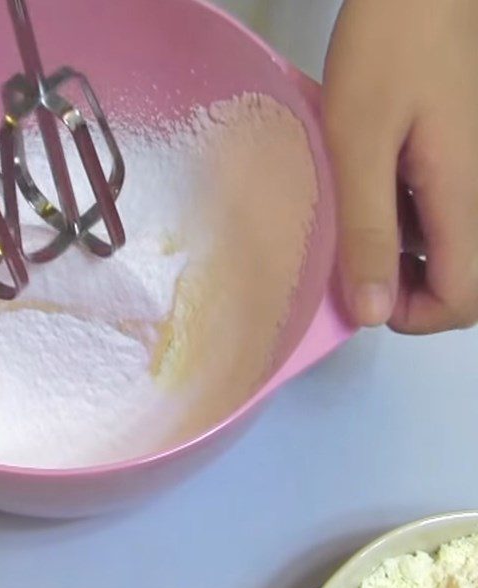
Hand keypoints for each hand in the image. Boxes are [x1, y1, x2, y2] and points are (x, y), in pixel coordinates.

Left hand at [323, 0, 477, 332]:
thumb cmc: (387, 49)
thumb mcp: (358, 144)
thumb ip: (367, 229)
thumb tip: (372, 314)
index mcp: (462, 197)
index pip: (464, 298)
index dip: (415, 317)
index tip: (361, 297)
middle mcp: (476, 194)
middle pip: (461, 280)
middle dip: (404, 291)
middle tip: (346, 261)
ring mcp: (467, 174)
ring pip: (443, 248)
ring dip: (394, 255)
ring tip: (343, 222)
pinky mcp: (453, 157)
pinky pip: (432, 212)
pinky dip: (396, 220)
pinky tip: (359, 191)